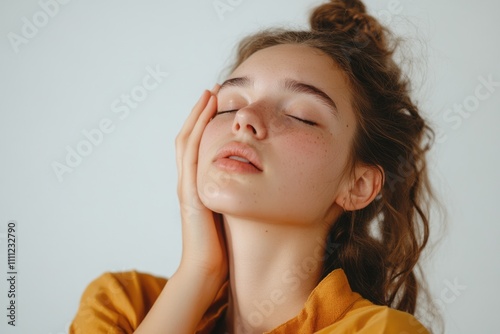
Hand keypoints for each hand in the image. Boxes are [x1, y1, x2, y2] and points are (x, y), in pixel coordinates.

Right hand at [134, 88, 226, 333]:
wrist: (207, 268)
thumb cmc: (223, 244)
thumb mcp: (232, 210)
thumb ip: (237, 193)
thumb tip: (257, 181)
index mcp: (198, 184)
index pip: (198, 146)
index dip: (206, 123)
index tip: (220, 104)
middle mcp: (188, 180)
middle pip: (189, 137)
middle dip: (200, 112)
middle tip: (213, 90)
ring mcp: (186, 184)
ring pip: (187, 140)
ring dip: (197, 115)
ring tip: (210, 94)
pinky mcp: (189, 190)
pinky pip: (191, 154)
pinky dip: (196, 131)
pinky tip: (206, 115)